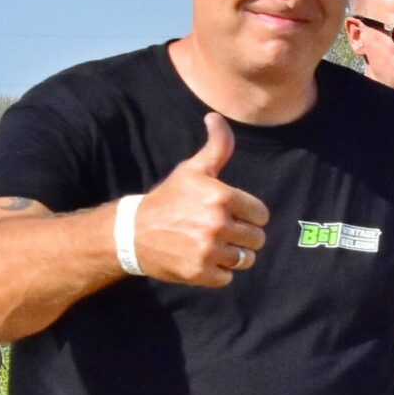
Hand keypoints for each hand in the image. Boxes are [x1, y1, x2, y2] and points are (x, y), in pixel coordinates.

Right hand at [132, 113, 267, 286]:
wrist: (132, 233)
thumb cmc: (168, 199)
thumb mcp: (192, 170)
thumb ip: (216, 147)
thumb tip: (216, 117)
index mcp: (220, 196)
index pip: (261, 214)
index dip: (249, 215)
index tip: (232, 214)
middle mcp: (216, 223)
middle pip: (257, 238)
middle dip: (243, 236)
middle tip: (222, 231)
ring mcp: (209, 250)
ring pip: (246, 259)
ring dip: (234, 255)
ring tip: (214, 246)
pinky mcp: (200, 272)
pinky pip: (228, 277)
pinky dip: (219, 272)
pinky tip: (203, 259)